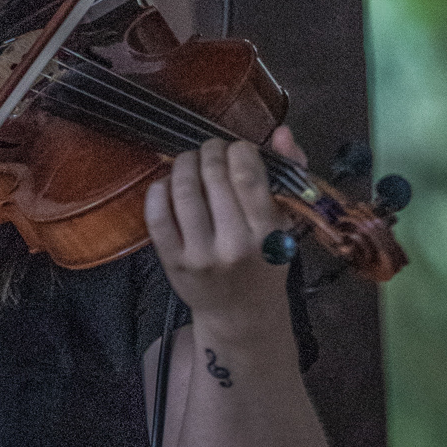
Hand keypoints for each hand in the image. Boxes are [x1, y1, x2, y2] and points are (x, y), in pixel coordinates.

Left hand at [144, 126, 306, 334]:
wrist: (240, 314)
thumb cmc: (265, 262)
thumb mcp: (286, 222)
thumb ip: (289, 172)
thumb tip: (281, 132)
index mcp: (266, 232)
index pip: (247, 175)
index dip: (239, 150)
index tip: (238, 149)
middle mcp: (233, 244)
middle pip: (213, 177)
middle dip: (210, 151)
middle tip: (211, 150)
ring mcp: (200, 255)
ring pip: (183, 191)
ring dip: (184, 164)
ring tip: (190, 161)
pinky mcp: (172, 262)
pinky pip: (157, 217)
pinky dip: (158, 191)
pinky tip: (167, 184)